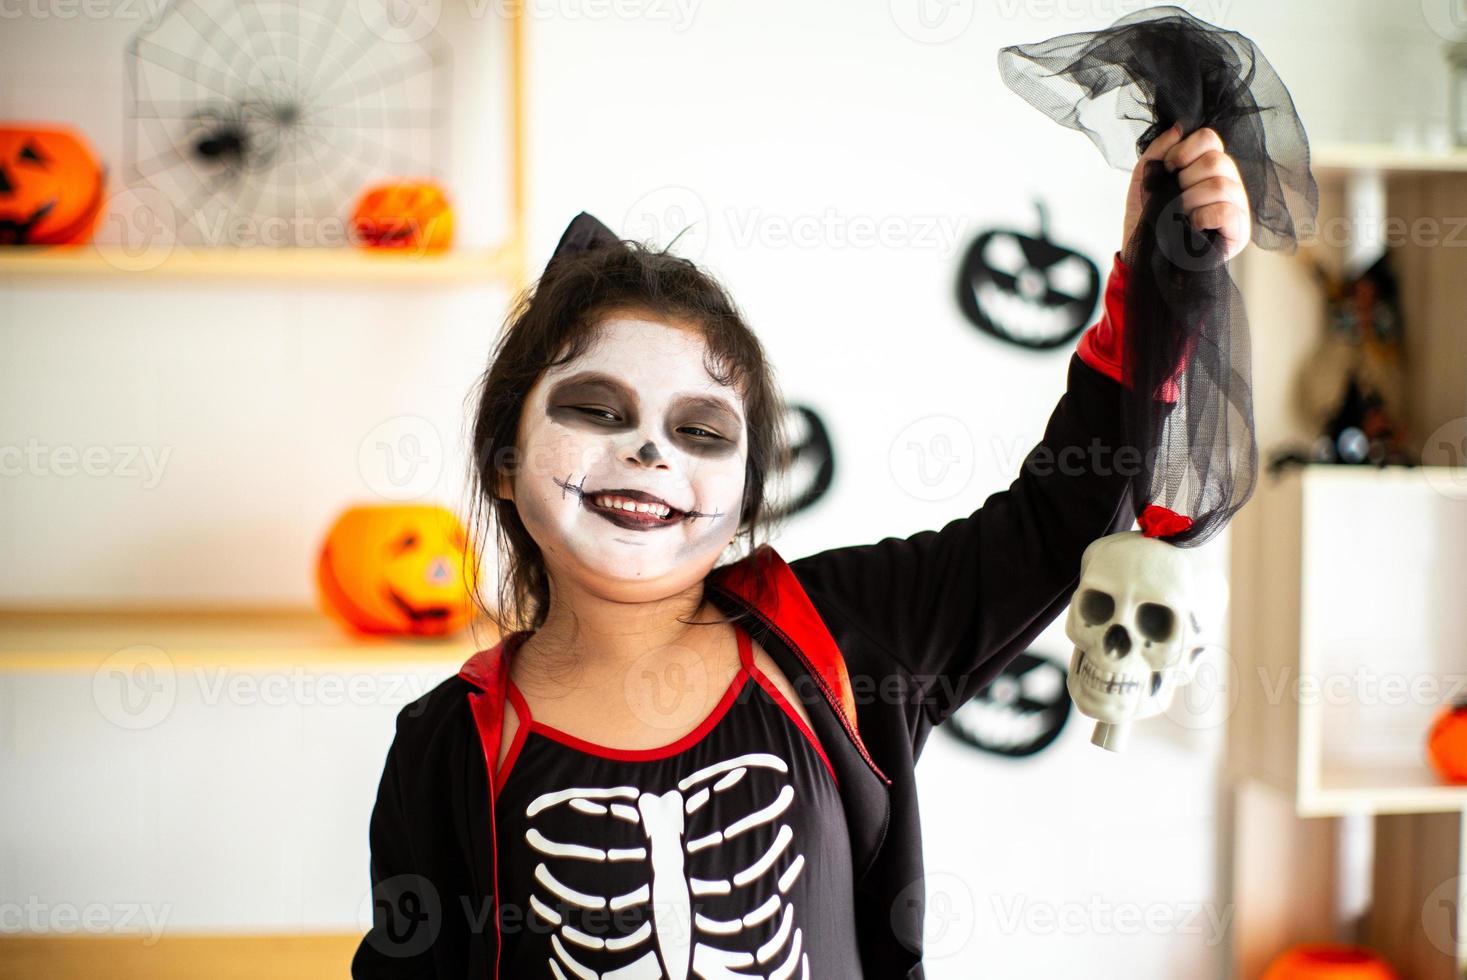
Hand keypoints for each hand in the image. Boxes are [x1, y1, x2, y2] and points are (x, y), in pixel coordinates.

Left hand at [1120, 123, 1251, 262]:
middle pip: (1216, 161)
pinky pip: (1227, 211)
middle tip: (1173, 197)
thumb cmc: (1147, 217)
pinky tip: (1193, 225)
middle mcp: (1228, 182)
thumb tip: (1180, 128)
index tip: (1168, 169)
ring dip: (1189, 200)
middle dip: (1185, 179)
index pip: (1210, 138)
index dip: (1185, 150)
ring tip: (1178, 215)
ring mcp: (1237, 206)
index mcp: (1210, 166)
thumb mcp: (1146, 177)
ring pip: (1220, 185)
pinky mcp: (1238, 231)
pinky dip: (1203, 216)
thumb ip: (1160, 149)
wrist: (1142, 253)